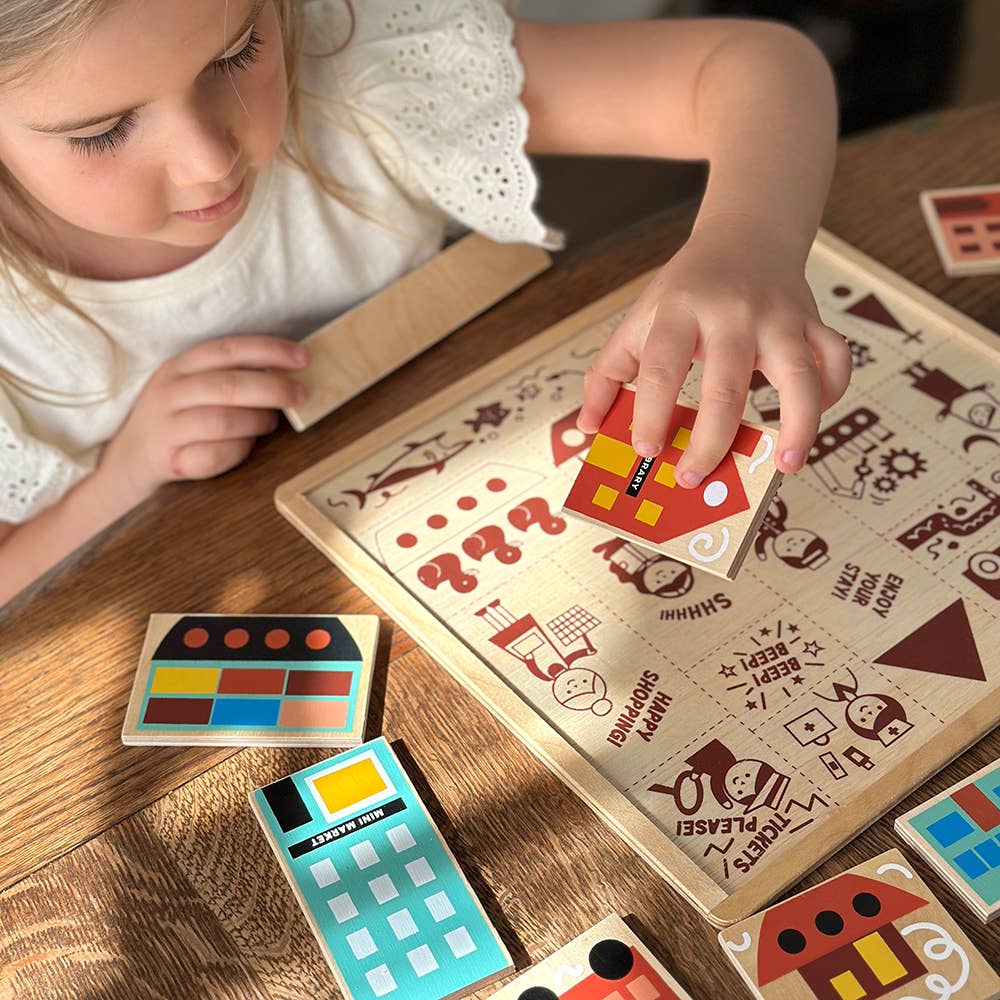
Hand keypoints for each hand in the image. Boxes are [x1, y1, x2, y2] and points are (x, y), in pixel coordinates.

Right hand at [100, 335, 307, 503]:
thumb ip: (232, 376)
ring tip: (269, 423)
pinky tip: (244, 447)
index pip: (229, 350)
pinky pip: (213, 456)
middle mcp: (169, 392)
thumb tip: (289, 372)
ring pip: (223, 422)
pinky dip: (237, 452)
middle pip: (229, 386)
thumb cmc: (179, 419)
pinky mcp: (167, 460)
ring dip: (257, 423)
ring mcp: (165, 427)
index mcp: (180, 366)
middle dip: (273, 389)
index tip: (303, 358)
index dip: (270, 351)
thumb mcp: (195, 387)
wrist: (129, 460)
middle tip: (300, 395)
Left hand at [577, 221, 850, 484]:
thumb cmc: (685, 290)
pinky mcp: (812, 321)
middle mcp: (732, 314)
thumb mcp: (637, 320)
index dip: (650, 412)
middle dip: (711, 440)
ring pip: (799, 375)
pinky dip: (833, 393)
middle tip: (694, 477)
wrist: (744, 237)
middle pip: (726, 385)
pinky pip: (835, 359)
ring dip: (798, 425)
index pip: (660, 367)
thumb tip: (589, 427)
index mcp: (679, 311)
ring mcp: (778, 318)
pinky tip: (810, 421)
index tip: (645, 450)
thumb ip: (606, 373)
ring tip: (785, 466)